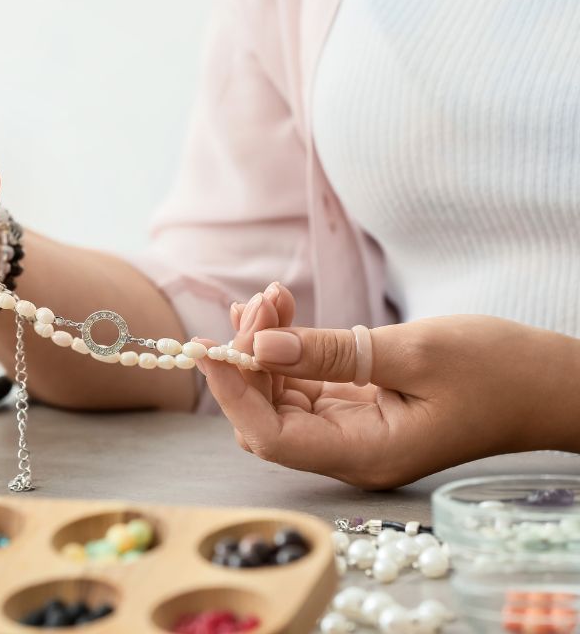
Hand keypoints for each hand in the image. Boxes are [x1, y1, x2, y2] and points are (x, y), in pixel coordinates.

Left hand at [201, 287, 579, 488]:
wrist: (548, 383)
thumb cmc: (498, 370)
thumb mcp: (413, 352)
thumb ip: (331, 353)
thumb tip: (260, 347)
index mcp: (365, 453)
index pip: (269, 436)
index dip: (230, 393)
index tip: (204, 347)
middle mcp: (351, 451)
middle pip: (265, 417)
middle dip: (246, 360)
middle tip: (254, 304)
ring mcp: (353, 431)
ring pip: (280, 396)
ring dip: (264, 346)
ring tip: (271, 296)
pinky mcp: (358, 408)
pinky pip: (303, 384)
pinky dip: (286, 348)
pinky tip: (281, 310)